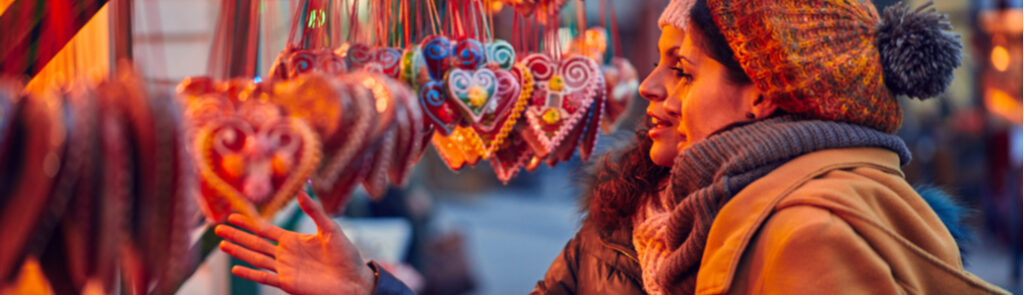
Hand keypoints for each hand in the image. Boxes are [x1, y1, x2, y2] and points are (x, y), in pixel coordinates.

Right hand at [215, 191, 374, 294]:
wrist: (354, 280)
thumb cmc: (346, 255)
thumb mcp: (331, 229)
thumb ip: (314, 211)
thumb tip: (301, 191)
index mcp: (293, 240)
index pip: (265, 230)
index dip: (249, 223)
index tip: (232, 215)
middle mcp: (285, 254)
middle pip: (255, 243)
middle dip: (237, 235)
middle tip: (217, 229)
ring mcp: (285, 269)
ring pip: (256, 259)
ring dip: (239, 252)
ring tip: (222, 244)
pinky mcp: (288, 283)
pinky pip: (265, 278)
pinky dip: (250, 274)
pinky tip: (235, 269)